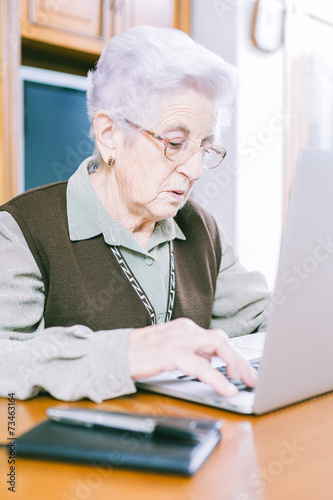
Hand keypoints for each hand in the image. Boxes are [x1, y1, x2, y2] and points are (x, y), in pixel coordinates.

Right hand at [127, 318, 256, 396]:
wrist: (113, 355)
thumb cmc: (140, 354)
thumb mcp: (172, 350)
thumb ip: (192, 352)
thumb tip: (213, 362)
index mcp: (186, 328)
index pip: (218, 339)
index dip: (235, 356)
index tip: (246, 372)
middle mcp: (185, 330)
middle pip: (222, 340)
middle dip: (239, 360)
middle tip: (250, 379)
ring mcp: (177, 340)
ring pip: (216, 346)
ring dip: (234, 364)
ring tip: (242, 382)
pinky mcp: (169, 353)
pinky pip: (199, 365)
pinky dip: (216, 378)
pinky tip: (226, 388)